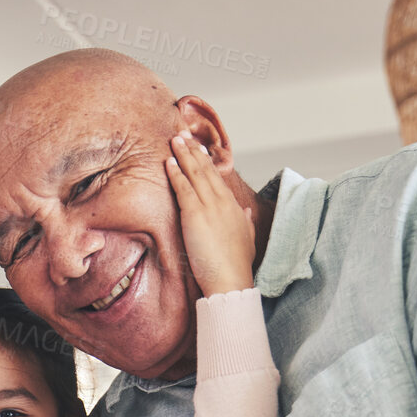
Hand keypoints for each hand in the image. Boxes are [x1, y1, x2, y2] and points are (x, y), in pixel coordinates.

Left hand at [167, 133, 256, 297]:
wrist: (231, 280)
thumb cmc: (236, 266)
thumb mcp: (247, 239)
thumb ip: (246, 223)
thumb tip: (245, 211)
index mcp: (233, 207)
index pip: (218, 178)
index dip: (207, 162)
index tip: (199, 149)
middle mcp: (223, 201)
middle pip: (206, 170)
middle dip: (194, 151)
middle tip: (184, 136)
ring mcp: (209, 206)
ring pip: (195, 174)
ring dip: (184, 155)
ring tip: (175, 140)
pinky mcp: (195, 214)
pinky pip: (183, 188)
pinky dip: (176, 173)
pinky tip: (169, 162)